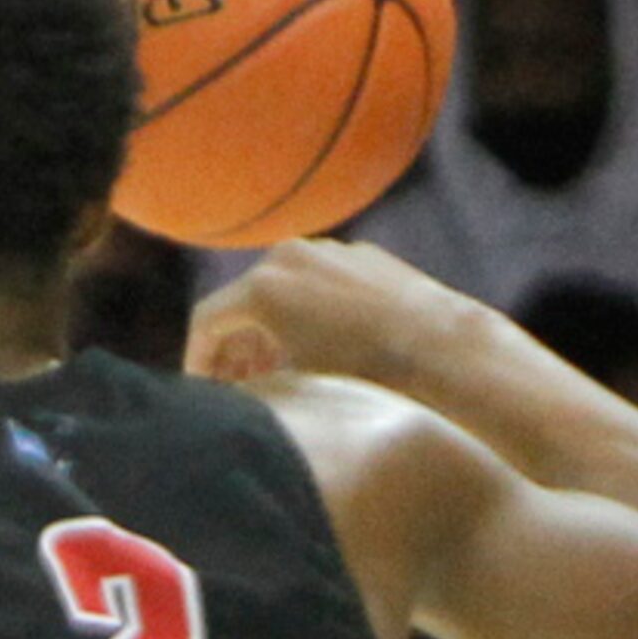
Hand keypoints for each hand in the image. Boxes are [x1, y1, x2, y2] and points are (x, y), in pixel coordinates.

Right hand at [184, 238, 472, 388]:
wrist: (439, 346)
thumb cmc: (365, 371)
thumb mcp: (295, 379)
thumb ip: (254, 374)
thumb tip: (235, 385)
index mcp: (262, 286)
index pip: (207, 321)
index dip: (198, 359)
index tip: (202, 387)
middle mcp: (287, 256)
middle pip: (242, 302)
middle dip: (235, 346)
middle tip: (236, 384)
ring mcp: (327, 250)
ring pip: (282, 290)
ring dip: (271, 329)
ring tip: (276, 370)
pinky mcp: (362, 255)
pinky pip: (320, 284)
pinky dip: (308, 312)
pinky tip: (322, 346)